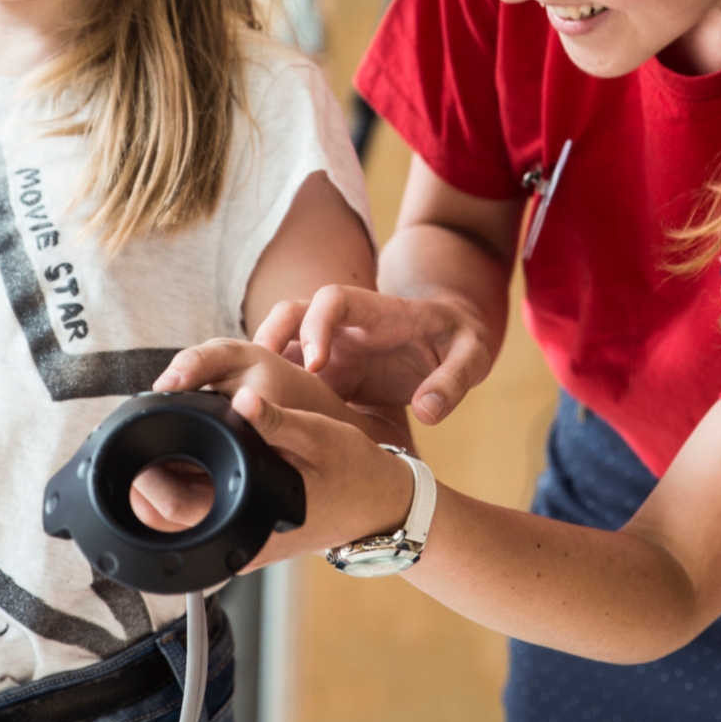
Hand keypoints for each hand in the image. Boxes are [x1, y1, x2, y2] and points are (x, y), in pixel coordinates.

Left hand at [136, 338, 411, 546]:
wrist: (383, 505)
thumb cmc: (356, 474)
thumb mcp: (318, 438)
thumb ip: (276, 421)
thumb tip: (243, 399)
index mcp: (250, 523)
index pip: (174, 514)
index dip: (144, 480)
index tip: (132, 442)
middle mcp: (239, 544)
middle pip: (167, 521)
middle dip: (146, 479)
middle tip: (135, 436)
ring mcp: (241, 542)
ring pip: (181, 519)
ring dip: (165, 482)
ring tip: (158, 440)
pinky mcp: (246, 532)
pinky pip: (202, 512)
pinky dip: (188, 485)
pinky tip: (191, 452)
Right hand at [254, 285, 496, 424]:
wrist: (451, 338)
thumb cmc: (459, 341)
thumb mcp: (472, 356)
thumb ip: (453, 380)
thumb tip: (428, 412)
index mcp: (375, 312)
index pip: (333, 300)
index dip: (317, 326)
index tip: (316, 365)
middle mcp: (343, 326)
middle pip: (290, 313)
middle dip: (268, 338)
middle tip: (259, 381)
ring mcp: (330, 348)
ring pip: (280, 344)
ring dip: (260, 367)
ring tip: (248, 404)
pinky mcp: (326, 374)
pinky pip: (289, 377)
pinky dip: (271, 392)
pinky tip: (264, 421)